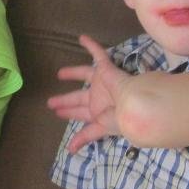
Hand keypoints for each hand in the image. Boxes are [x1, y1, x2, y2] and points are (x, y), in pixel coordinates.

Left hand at [46, 34, 129, 152]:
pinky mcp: (107, 69)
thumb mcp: (101, 129)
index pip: (81, 115)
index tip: (58, 116)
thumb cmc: (121, 118)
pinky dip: (92, 45)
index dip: (70, 115)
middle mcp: (100, 98)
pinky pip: (99, 54)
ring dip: (72, 74)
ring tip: (59, 74)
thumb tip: (70, 150)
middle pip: (78, 99)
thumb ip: (85, 137)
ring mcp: (103, 83)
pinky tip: (82, 37)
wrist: (137, 104)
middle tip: (51, 103)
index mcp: (99, 114)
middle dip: (66, 101)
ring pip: (84, 76)